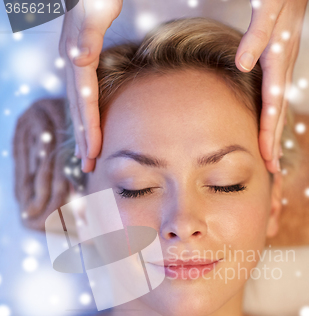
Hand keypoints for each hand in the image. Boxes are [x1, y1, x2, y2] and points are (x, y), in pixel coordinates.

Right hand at [59, 0, 122, 171]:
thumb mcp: (93, 12)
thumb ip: (86, 36)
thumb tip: (77, 60)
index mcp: (77, 59)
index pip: (84, 102)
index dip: (89, 128)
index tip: (93, 153)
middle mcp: (74, 63)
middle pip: (78, 109)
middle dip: (83, 139)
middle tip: (88, 167)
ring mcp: (76, 60)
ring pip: (78, 103)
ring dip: (82, 129)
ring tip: (86, 152)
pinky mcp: (82, 56)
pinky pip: (83, 93)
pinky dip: (85, 112)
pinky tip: (88, 119)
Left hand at [235, 0, 307, 172]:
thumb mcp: (268, 9)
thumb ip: (256, 35)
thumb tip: (242, 64)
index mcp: (279, 61)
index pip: (273, 104)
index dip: (268, 132)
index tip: (265, 156)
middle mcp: (283, 68)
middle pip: (278, 113)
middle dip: (274, 142)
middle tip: (272, 170)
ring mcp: (283, 67)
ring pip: (278, 107)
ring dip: (274, 133)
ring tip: (271, 156)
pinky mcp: (279, 63)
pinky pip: (276, 97)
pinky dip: (272, 116)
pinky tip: (268, 124)